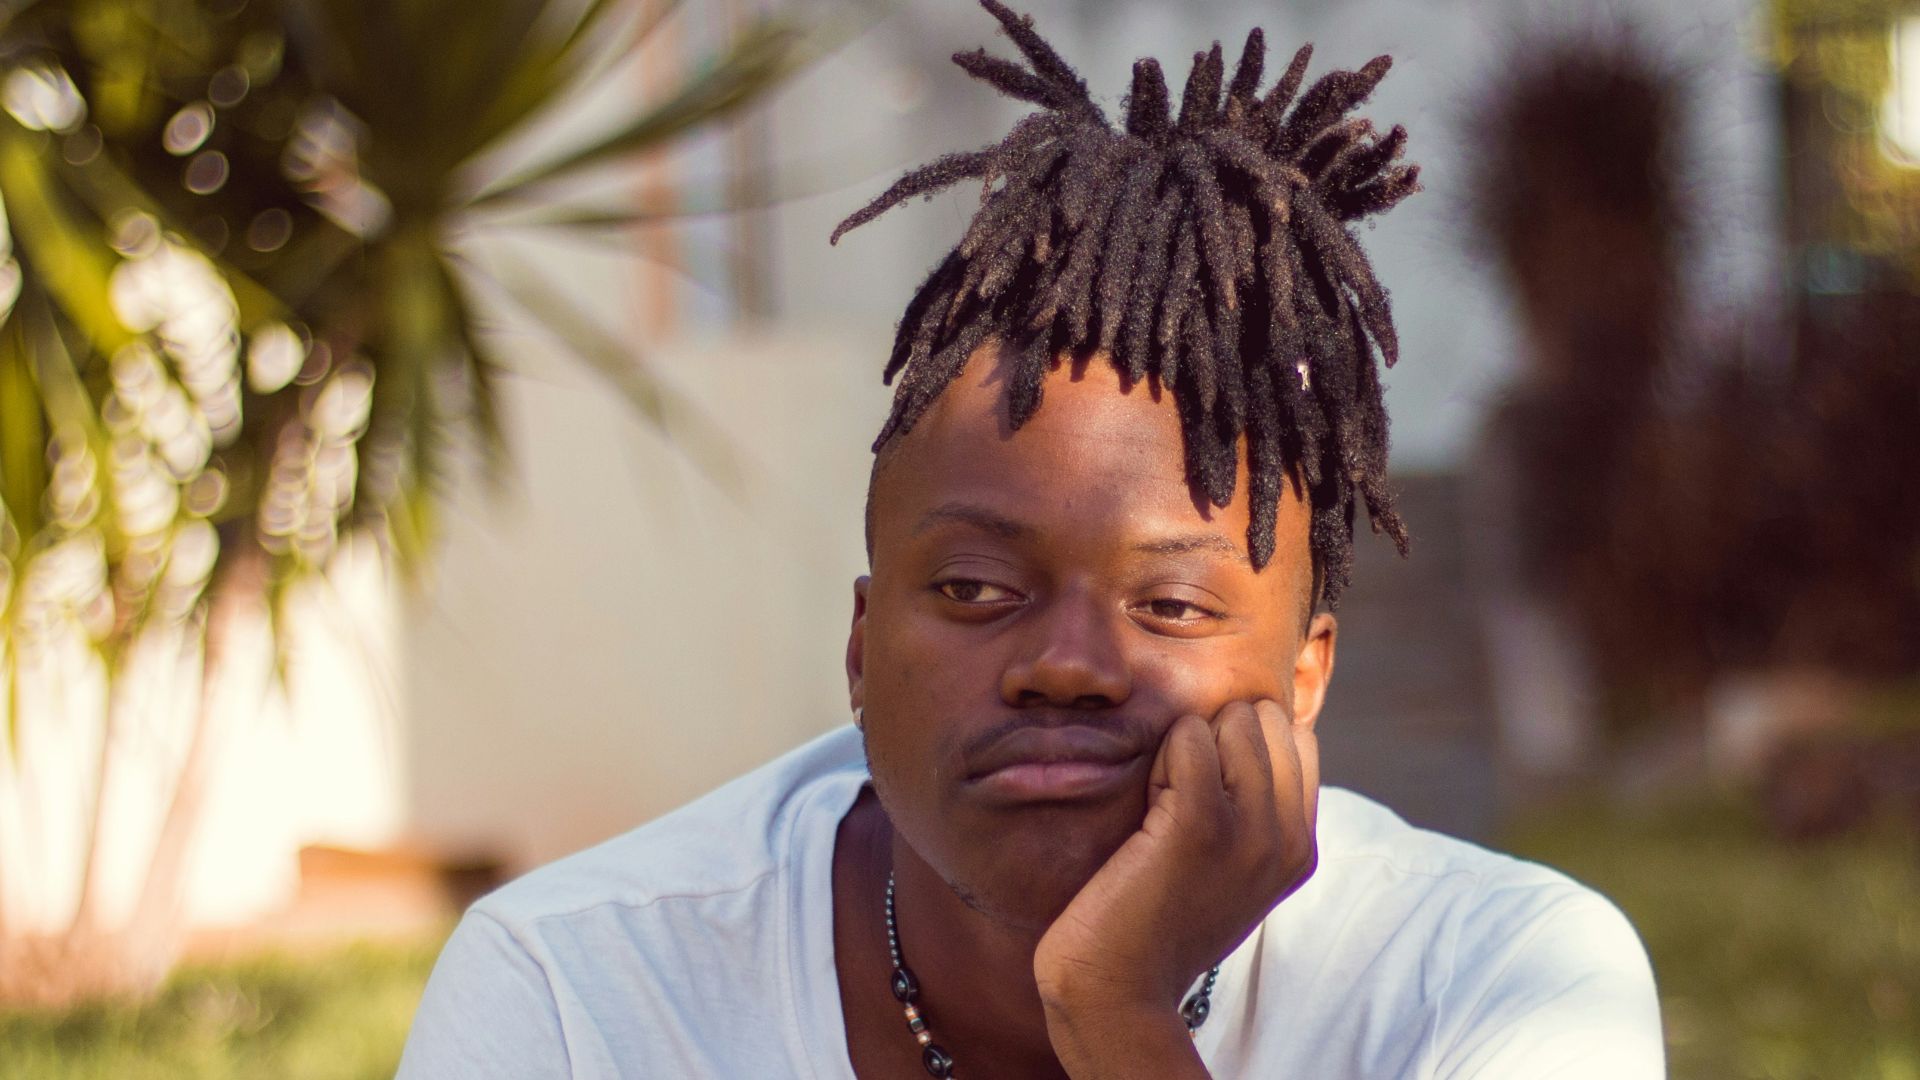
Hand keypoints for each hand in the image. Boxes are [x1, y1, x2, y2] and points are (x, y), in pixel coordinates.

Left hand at [1033, 699, 1317, 1074]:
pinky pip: (1190, 735)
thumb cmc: (1156, 920)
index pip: (1295, 738)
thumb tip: (1248, 729)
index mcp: (1302, 847)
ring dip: (1187, 745)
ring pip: (1233, 720)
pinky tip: (1148, 806)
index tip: (1206, 794)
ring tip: (1162, 806)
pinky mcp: (1199, 822)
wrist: (1117, 987)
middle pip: (1265, 718)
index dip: (1240, 746)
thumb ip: (1255, 812)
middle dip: (1216, 736)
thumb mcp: (1230, 869)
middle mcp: (1290, 838)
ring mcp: (1251, 830)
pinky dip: (1163, 754)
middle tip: (1179, 797)